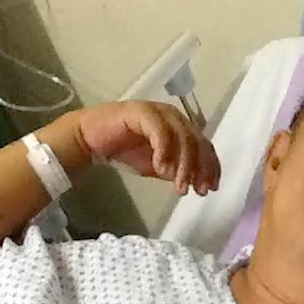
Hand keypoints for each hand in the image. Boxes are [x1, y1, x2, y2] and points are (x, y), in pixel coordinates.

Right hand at [71, 101, 219, 195]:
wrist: (92, 140)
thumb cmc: (127, 151)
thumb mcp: (159, 166)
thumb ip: (178, 170)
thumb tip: (197, 182)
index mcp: (182, 128)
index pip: (205, 146)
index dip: (211, 168)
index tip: (210, 188)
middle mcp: (175, 117)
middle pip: (197, 143)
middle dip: (200, 169)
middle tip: (196, 190)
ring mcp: (160, 113)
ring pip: (183, 138)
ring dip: (184, 165)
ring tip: (178, 187)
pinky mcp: (142, 112)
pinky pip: (160, 132)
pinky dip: (165, 152)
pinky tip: (162, 171)